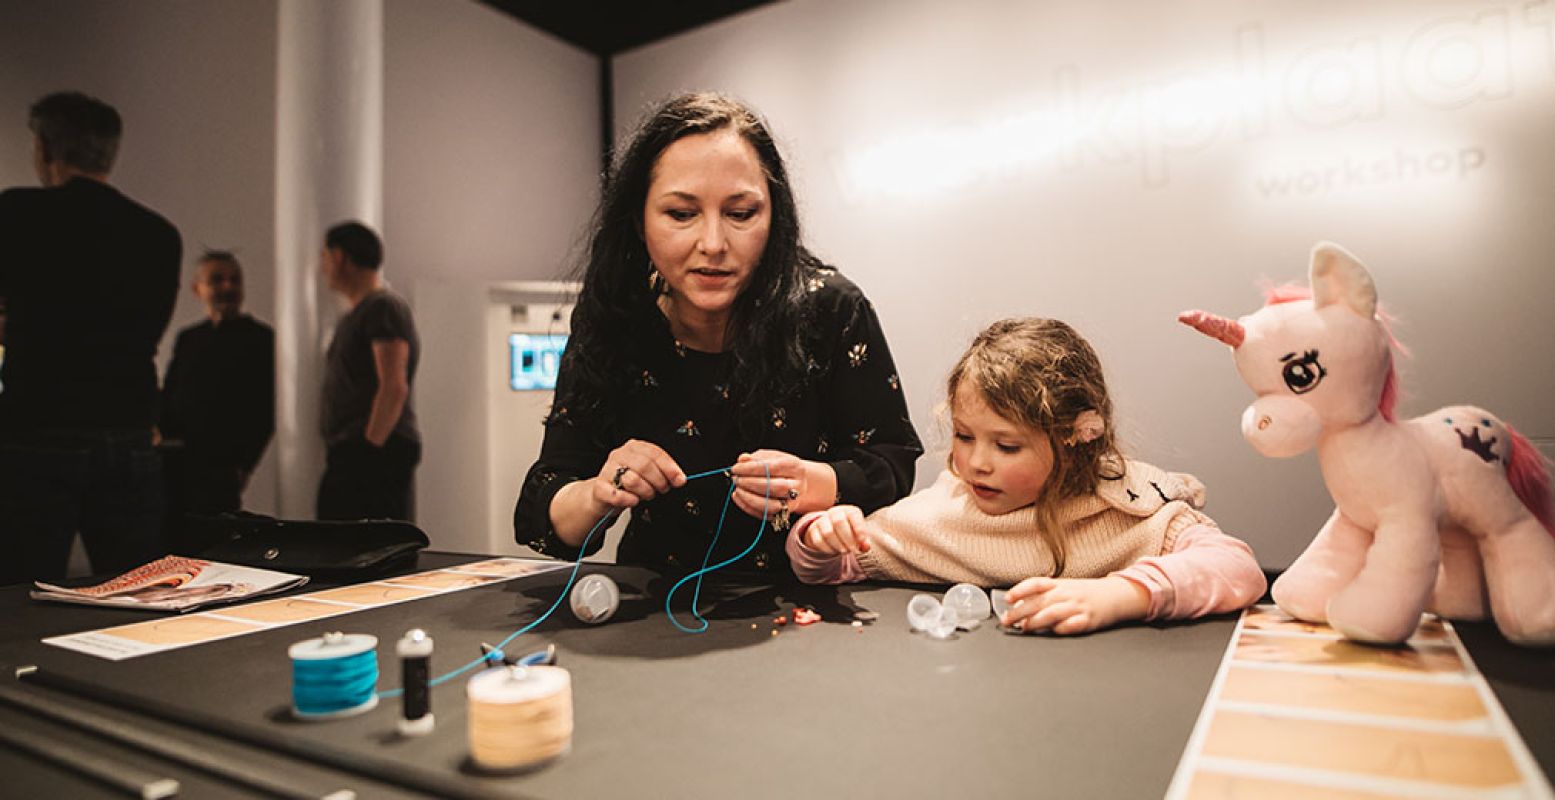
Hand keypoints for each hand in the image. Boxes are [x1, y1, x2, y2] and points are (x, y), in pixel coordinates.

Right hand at [592, 439, 686, 512]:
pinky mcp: (599, 487)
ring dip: (645, 492)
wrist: (604, 495)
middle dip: (659, 481)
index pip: (654, 453)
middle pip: (645, 465)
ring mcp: (607, 470)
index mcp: (633, 447)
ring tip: (647, 495)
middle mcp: (619, 455)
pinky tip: (633, 500)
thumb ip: (662, 472)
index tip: (679, 479)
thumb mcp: (646, 472)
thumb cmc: (628, 482)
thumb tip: (679, 478)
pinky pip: (616, 495)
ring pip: (632, 480)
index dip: (669, 467)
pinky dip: (628, 500)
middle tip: (662, 489)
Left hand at [728, 450, 834, 520]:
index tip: (736, 468)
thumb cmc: (779, 468)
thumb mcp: (769, 457)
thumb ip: (755, 458)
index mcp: (795, 467)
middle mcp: (797, 486)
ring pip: (771, 505)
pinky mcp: (782, 514)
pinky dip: (748, 507)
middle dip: (750, 483)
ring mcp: (792, 503)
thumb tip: (743, 459)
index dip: (751, 469)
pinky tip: (738, 497)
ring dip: (749, 498)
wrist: (794, 482)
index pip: (772, 468)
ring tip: (737, 489)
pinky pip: (764, 515)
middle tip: (736, 479)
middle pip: (774, 487)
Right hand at [799, 505, 871, 554]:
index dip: (859, 528)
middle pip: (839, 522)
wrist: (830, 530)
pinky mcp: (813, 529)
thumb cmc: (849, 532)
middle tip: (853, 550)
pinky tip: (834, 551)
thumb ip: (864, 542)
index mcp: (849, 511)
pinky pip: (818, 540)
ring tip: (844, 551)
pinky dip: (827, 549)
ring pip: (827, 532)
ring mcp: (822, 520)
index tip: (863, 542)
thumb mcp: (858, 535)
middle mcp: (835, 512)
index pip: (853, 515)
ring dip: (837, 545)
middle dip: (847, 539)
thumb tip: (866, 547)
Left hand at [1000, 576, 1149, 634]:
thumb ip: (1043, 595)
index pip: (1036, 583)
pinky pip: (1071, 625)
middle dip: (1020, 611)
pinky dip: (1061, 628)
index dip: (1020, 590)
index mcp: (1059, 584)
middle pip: (1039, 601)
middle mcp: (1067, 594)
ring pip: (1052, 613)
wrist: (1115, 596)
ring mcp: (1077, 607)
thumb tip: (1017, 604)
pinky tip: (1052, 631)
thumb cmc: (1084, 594)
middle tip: (1007, 620)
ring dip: (1036, 621)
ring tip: (1024, 628)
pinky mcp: (1087, 620)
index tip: (1008, 598)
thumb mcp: (1064, 587)